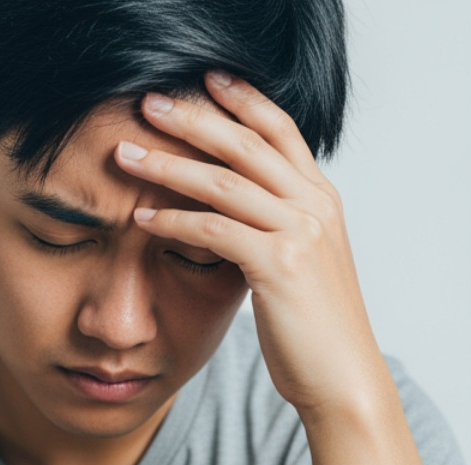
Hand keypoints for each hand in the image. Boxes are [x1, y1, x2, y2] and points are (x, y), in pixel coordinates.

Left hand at [115, 71, 380, 414]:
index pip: (281, 131)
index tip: (204, 79)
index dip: (243, 99)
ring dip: (168, 164)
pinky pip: (214, 229)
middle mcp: (316, 207)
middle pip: (247, 143)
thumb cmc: (318, 332)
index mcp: (323, 200)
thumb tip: (237, 210)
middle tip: (148, 102)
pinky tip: (141, 218)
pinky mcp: (280, 264)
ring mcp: (301, 233)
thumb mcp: (306, 266)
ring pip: (224, 181)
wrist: (344, 380)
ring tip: (126, 155)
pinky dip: (173, 220)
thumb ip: (280, 228)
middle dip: (193, 118)